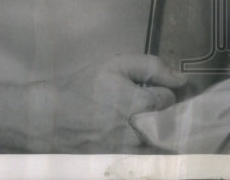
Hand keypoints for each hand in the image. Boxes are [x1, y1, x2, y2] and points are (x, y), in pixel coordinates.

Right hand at [35, 54, 185, 152]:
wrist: (49, 119)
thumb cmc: (83, 87)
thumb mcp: (115, 66)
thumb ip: (151, 68)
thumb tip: (180, 79)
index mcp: (138, 104)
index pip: (170, 100)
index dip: (165, 92)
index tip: (156, 91)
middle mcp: (136, 132)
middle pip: (169, 127)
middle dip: (167, 117)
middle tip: (156, 110)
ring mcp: (126, 152)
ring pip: (157, 148)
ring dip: (158, 136)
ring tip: (145, 125)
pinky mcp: (116, 164)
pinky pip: (142, 161)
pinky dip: (145, 152)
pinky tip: (136, 140)